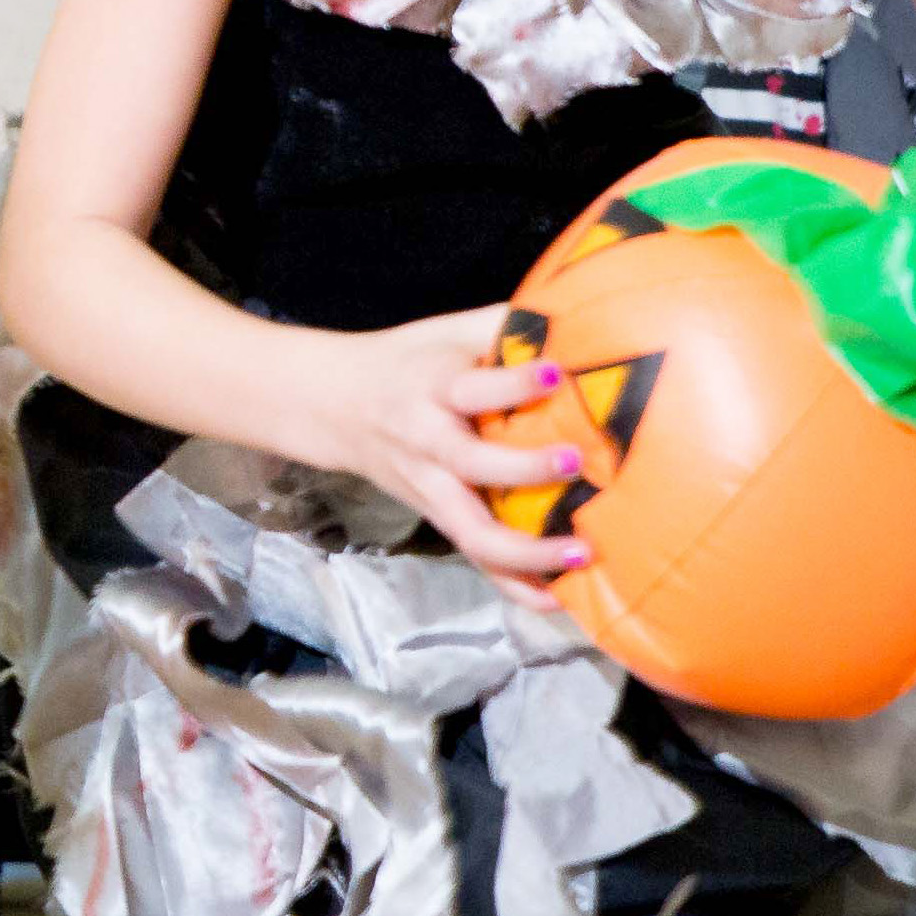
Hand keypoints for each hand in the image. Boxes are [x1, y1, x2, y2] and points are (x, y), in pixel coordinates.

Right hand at [286, 307, 591, 597]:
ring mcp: (431, 489)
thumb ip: (504, 325)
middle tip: (574, 463)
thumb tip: (581, 315)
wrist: (333, 407)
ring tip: (580, 553)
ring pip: (471, 531)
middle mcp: (427, 443)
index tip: (558, 374)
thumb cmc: (406, 362)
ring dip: (526, 551)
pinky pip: (476, 560)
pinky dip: (514, 586)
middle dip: (523, 469)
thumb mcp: (445, 332)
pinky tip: (557, 600)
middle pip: (469, 465)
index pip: (471, 387)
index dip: (513, 382)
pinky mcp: (438, 519)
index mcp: (431, 389)